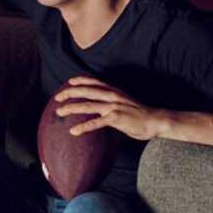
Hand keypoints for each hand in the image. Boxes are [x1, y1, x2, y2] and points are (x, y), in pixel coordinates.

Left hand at [54, 76, 168, 140]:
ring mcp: (113, 106)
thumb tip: (99, 108)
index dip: (81, 81)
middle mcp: (112, 96)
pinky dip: (83, 127)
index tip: (69, 82)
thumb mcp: (123, 103)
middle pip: (86, 91)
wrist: (155, 120)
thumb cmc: (139, 114)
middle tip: (57, 97)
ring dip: (71, 108)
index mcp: (114, 91)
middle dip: (69, 93)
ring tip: (59, 111)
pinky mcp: (115, 118)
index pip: (94, 82)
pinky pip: (95, 123)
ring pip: (87, 105)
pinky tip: (73, 131)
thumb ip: (111, 102)